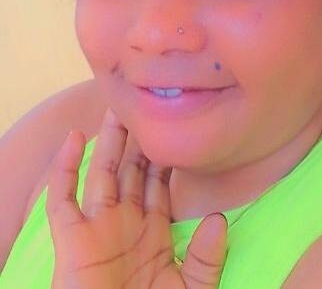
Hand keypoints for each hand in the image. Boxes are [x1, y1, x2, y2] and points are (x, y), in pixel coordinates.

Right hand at [46, 107, 227, 287]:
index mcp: (153, 231)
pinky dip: (65, 168)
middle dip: (139, 139)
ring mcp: (97, 227)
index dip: (165, 154)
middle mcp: (125, 221)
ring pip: (102, 172)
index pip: (159, 182)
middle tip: (146, 103)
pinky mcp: (72, 239)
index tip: (174, 123)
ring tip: (117, 107)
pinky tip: (74, 138)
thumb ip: (206, 259)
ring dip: (108, 141)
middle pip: (132, 169)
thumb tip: (219, 218)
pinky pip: (62, 198)